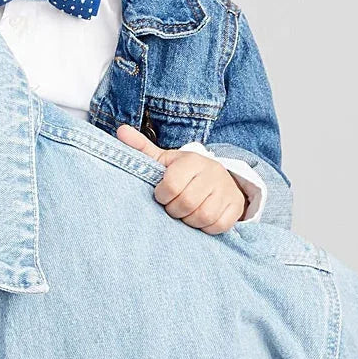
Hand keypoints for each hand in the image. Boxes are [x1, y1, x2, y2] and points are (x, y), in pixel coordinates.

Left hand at [116, 125, 245, 233]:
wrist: (218, 178)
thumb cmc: (184, 172)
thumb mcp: (164, 159)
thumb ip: (141, 148)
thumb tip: (121, 131)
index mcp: (192, 160)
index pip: (171, 185)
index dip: (162, 195)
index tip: (161, 194)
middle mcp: (213, 172)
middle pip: (186, 203)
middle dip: (174, 210)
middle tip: (173, 206)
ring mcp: (227, 189)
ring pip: (203, 216)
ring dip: (189, 220)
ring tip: (185, 213)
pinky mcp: (236, 206)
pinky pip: (218, 225)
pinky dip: (206, 227)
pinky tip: (200, 219)